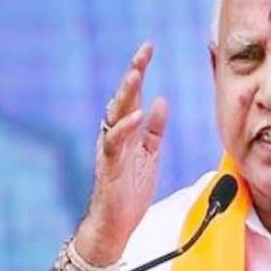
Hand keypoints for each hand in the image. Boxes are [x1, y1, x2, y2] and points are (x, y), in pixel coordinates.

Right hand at [75, 42, 168, 264]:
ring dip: (126, 94)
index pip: (134, 95)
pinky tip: (137, 115)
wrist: (115, 223)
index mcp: (126, 131)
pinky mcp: (109, 166)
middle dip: (133, 72)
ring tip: (136, 73)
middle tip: (143, 50)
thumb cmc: (130, 190)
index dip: (139, 70)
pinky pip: (114, 143)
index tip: (148, 47)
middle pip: (123, 98)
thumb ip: (155, 130)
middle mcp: (115, 135)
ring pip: (115, 115)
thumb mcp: (150, 155)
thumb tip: (162, 101)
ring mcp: (110, 149)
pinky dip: (125, 128)